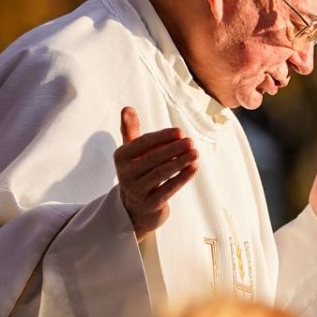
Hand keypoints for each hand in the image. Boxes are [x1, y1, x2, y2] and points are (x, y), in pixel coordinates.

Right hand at [115, 107, 197, 238]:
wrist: (135, 208)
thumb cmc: (137, 172)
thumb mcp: (131, 152)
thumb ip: (130, 130)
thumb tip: (127, 108)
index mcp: (121, 157)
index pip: (142, 144)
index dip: (161, 137)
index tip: (180, 131)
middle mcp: (125, 174)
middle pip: (152, 159)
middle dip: (172, 149)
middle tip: (190, 141)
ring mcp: (136, 191)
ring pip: (160, 174)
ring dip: (179, 162)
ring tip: (195, 153)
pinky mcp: (149, 204)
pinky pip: (168, 190)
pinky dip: (182, 178)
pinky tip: (194, 168)